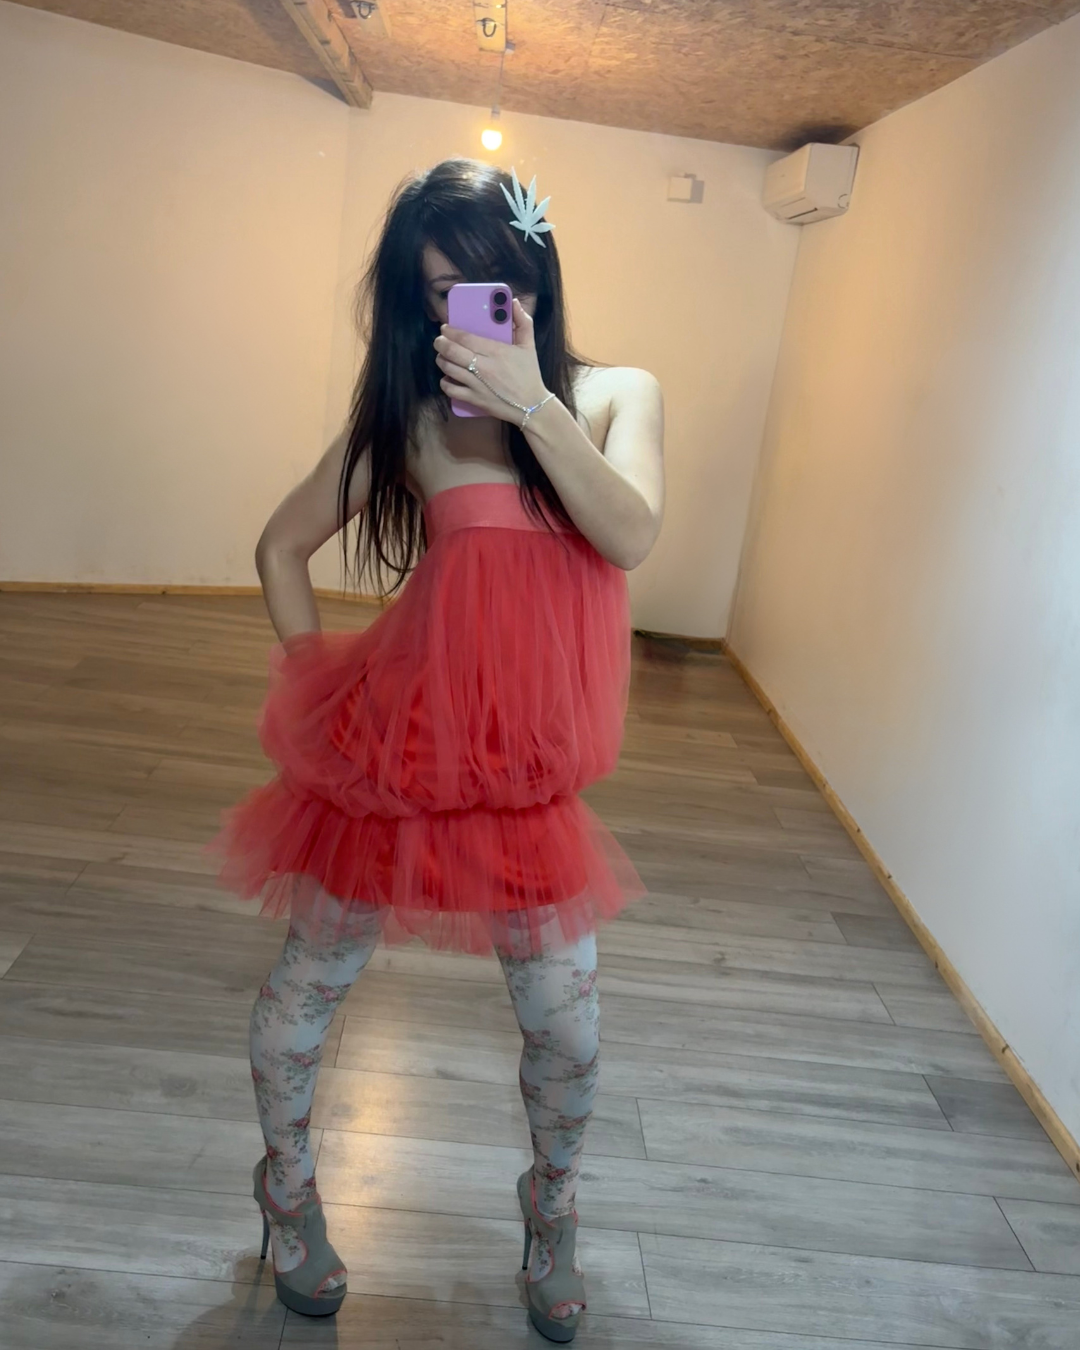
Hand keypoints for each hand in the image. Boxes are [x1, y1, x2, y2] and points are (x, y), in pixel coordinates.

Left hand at [433, 298, 551, 422]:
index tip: (445, 327)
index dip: (450, 331)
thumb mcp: (529, 346)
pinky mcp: (474, 399)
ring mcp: (477, 384)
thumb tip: (515, 302)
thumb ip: (523, 322)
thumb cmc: (529, 374)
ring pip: (448, 368)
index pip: (465, 338)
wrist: (532, 406)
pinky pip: (450, 389)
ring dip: (441, 360)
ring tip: (443, 356)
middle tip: (439, 340)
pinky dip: (445, 382)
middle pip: (452, 351)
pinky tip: (448, 377)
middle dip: (440, 343)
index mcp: (496, 351)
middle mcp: (484, 367)